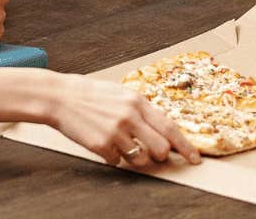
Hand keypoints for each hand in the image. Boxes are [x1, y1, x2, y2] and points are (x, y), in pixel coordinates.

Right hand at [43, 74, 201, 168]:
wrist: (60, 97)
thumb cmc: (91, 95)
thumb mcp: (121, 94)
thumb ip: (141, 109)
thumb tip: (162, 127)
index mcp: (137, 101)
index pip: (170, 127)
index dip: (185, 145)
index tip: (195, 157)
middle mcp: (130, 116)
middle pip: (161, 148)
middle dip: (161, 155)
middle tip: (153, 153)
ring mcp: (115, 131)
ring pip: (140, 160)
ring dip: (135, 158)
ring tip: (122, 145)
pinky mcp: (101, 145)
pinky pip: (116, 161)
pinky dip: (112, 156)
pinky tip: (102, 142)